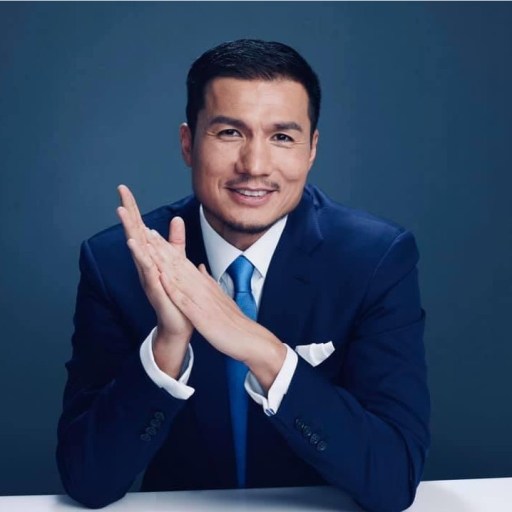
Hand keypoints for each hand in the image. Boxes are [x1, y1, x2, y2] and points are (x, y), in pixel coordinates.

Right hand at [116, 185, 192, 376]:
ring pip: (139, 253)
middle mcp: (146, 265)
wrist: (179, 323)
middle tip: (118, 197)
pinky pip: (149, 273)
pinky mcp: (156, 290)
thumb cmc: (176, 293)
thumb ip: (175, 241)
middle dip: (128, 217)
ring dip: (131, 235)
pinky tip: (137, 248)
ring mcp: (149, 278)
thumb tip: (176, 219)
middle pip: (135, 236)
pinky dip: (143, 261)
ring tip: (123, 218)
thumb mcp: (177, 262)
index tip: (123, 189)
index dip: (133, 209)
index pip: (141, 229)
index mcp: (151, 257)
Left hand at [146, 229, 286, 389]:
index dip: (168, 248)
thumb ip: (209, 281)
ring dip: (163, 262)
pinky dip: (172, 287)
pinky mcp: (200, 314)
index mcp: (205, 284)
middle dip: (162, 248)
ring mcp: (201, 300)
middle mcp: (202, 287)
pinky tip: (161, 277)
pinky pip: (184, 299)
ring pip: (178, 276)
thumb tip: (200, 267)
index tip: (155, 235)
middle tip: (147, 231)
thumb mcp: (220, 296)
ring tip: (150, 247)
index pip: (183, 262)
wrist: (248, 337)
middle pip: (179, 264)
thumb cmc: (234, 321)